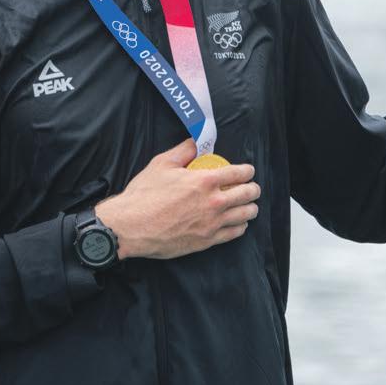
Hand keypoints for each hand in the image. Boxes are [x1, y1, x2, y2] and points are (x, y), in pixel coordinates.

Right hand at [94, 139, 260, 259]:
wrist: (132, 227)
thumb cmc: (144, 195)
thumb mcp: (161, 164)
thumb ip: (183, 151)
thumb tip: (194, 144)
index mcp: (205, 181)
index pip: (238, 173)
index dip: (247, 171)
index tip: (248, 171)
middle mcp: (214, 202)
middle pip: (247, 194)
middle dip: (253, 189)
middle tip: (252, 188)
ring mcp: (212, 223)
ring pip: (245, 215)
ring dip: (250, 208)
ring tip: (248, 206)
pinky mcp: (207, 240)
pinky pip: (234, 233)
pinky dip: (240, 226)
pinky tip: (238, 223)